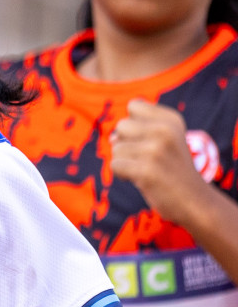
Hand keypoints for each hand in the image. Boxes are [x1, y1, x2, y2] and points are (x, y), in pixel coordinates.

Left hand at [110, 99, 215, 226]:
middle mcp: (166, 130)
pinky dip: (122, 174)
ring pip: (116, 148)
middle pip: (121, 126)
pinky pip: (115, 165)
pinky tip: (141, 180)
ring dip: (125, 161)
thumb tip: (112, 138)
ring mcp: (156, 150)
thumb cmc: (171, 170)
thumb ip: (137, 131)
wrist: (195, 201)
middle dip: (126, 143)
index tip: (149, 139)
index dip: (133, 124)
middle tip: (147, 158)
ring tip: (146, 170)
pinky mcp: (147, 170)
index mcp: (172, 119)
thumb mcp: (164, 141)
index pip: (134, 105)